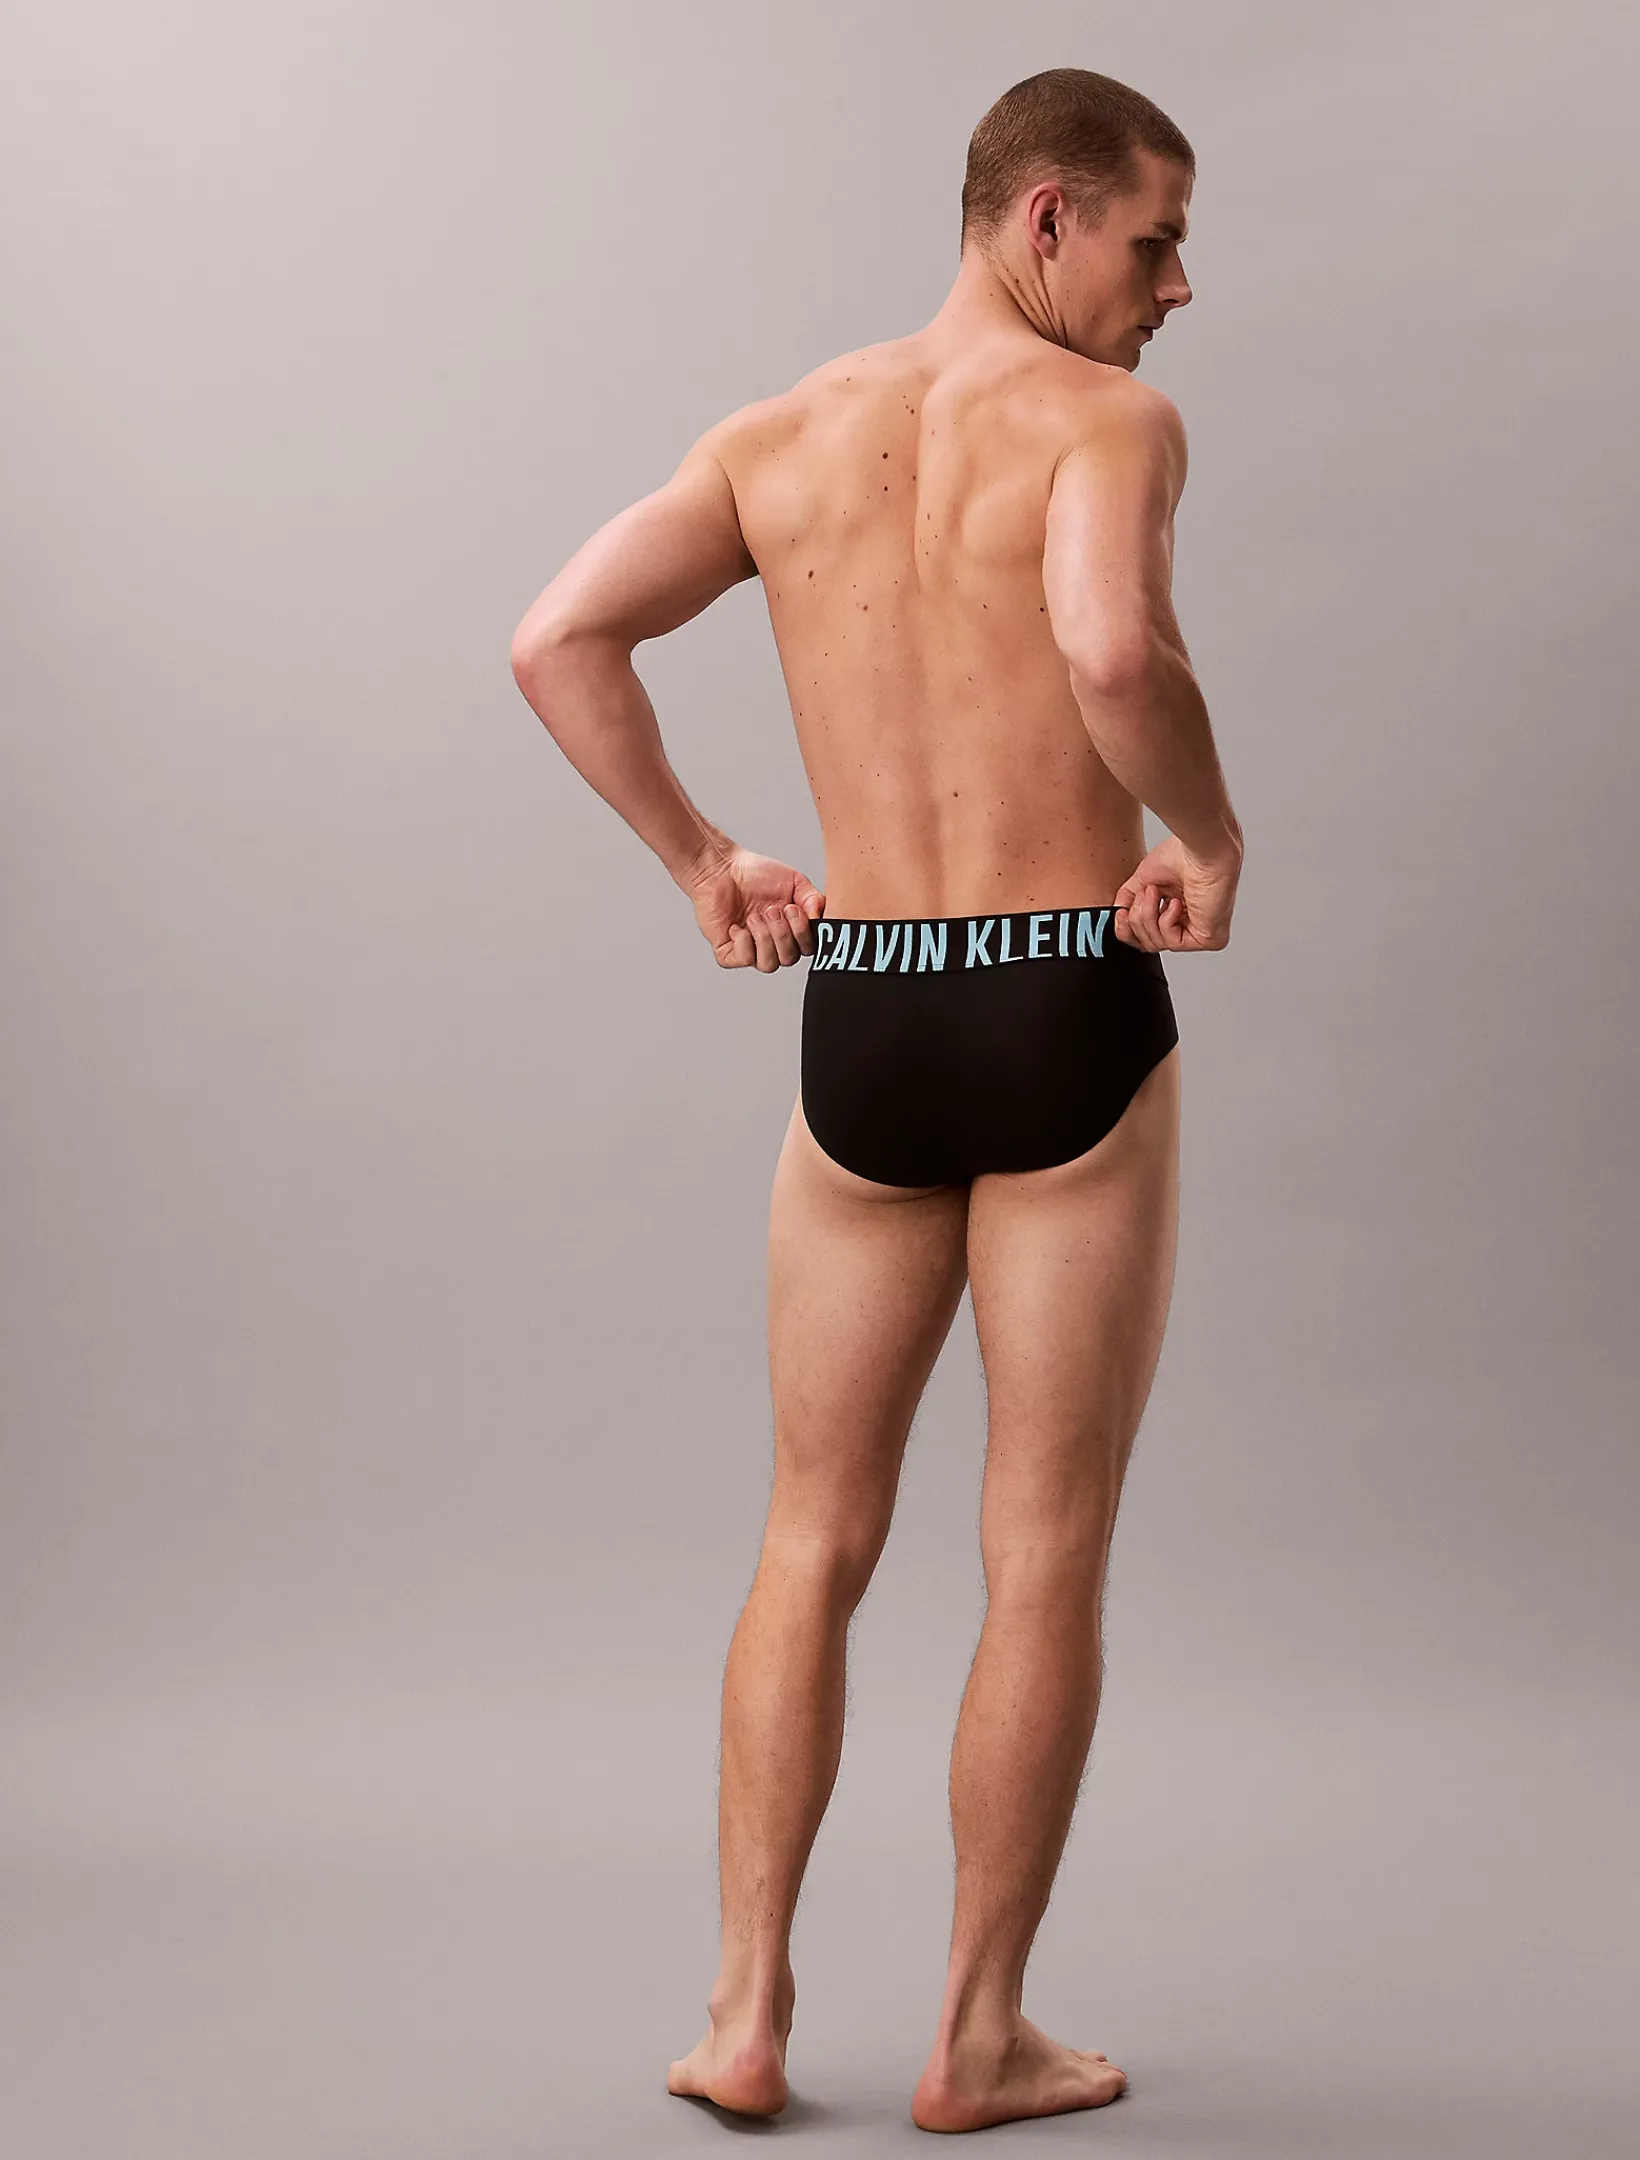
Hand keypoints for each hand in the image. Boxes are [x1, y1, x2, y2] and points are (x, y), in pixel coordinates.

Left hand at [684, 842, 825, 969]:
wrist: (722, 868)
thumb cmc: (755, 873)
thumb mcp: (795, 881)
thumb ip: (814, 899)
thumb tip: (820, 920)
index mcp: (790, 930)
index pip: (807, 949)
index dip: (804, 934)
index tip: (793, 909)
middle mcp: (772, 943)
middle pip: (789, 959)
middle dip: (783, 933)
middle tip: (772, 910)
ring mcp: (750, 949)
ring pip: (768, 965)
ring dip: (765, 939)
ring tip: (755, 916)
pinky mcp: (728, 952)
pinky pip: (744, 960)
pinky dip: (744, 942)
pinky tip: (737, 925)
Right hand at [1113, 831, 1240, 951]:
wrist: (1201, 849)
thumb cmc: (1182, 854)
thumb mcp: (1143, 879)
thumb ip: (1128, 900)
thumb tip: (1118, 915)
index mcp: (1178, 909)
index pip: (1147, 935)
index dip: (1128, 929)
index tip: (1120, 913)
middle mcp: (1191, 921)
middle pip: (1148, 943)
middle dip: (1138, 919)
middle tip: (1145, 894)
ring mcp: (1202, 931)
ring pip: (1158, 944)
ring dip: (1149, 916)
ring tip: (1156, 892)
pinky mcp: (1212, 939)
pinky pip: (1174, 944)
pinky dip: (1167, 921)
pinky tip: (1176, 903)